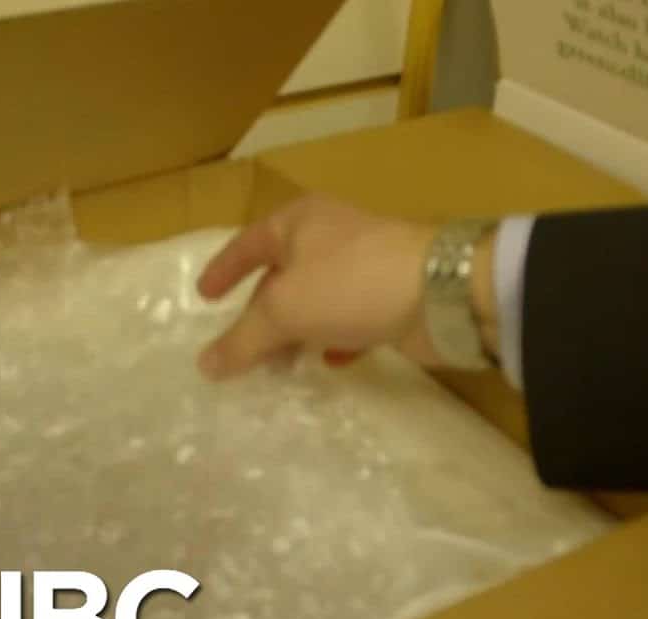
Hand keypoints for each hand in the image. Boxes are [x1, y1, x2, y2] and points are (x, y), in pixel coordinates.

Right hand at [196, 194, 496, 379]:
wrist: (443, 292)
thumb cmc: (350, 283)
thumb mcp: (284, 310)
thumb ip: (242, 340)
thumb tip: (205, 365)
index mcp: (297, 222)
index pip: (248, 243)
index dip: (224, 269)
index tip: (204, 296)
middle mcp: (328, 237)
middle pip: (281, 276)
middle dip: (261, 315)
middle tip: (242, 350)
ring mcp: (362, 267)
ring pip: (315, 302)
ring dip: (296, 333)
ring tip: (280, 367)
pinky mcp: (389, 297)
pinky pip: (351, 320)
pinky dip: (336, 340)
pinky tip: (332, 363)